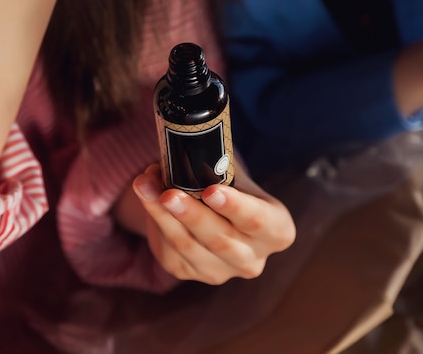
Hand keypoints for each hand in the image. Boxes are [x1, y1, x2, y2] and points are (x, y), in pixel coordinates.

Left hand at [128, 163, 295, 284]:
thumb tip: (179, 149)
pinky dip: (155, 220)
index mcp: (277, 231)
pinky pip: (170, 249)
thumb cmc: (228, 183)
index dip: (235, 207)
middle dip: (191, 214)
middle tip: (168, 193)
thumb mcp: (233, 172)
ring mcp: (221, 271)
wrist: (212, 206)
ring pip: (189, 246)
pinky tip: (147, 196)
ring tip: (145, 185)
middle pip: (220, 239)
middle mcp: (253, 258)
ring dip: (162, 214)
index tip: (211, 191)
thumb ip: (215, 164)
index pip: (258, 220)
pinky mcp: (189, 272)